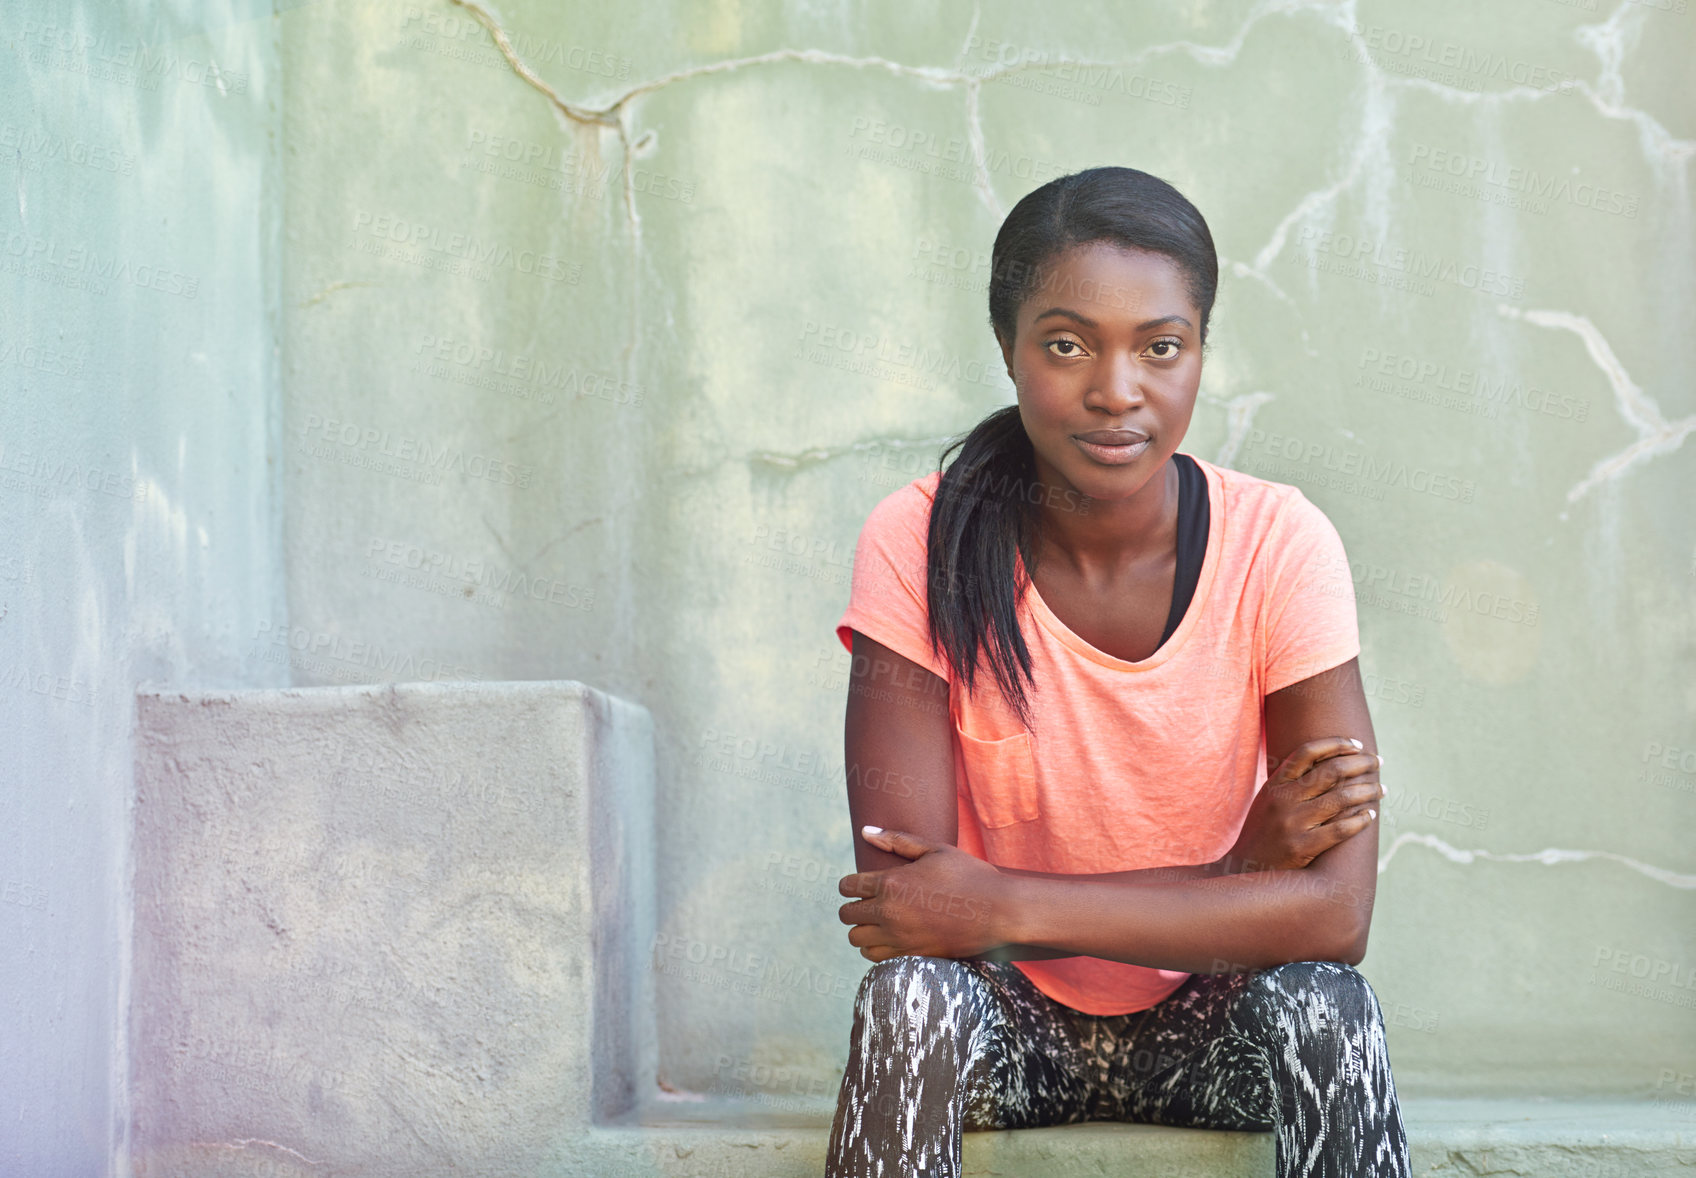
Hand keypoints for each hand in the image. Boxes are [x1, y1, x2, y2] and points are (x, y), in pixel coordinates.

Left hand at [837, 827, 1008, 962]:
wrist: (998, 913)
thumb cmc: (970, 876)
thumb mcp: (935, 850)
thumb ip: (897, 841)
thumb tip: (865, 831)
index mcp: (891, 882)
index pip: (847, 886)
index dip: (850, 885)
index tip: (861, 885)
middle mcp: (888, 912)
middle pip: (846, 915)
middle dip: (854, 907)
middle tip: (871, 903)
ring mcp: (899, 938)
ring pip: (857, 940)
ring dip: (864, 930)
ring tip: (880, 922)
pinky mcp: (911, 956)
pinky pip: (875, 957)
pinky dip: (876, 948)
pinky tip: (892, 938)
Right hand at [1224, 737, 1381, 871]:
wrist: (1244, 870)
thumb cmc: (1262, 833)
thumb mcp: (1268, 801)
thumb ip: (1291, 782)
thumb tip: (1329, 763)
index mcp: (1275, 784)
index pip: (1307, 752)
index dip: (1336, 744)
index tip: (1357, 746)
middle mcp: (1283, 800)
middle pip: (1330, 771)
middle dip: (1361, 763)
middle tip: (1378, 762)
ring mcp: (1292, 824)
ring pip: (1341, 798)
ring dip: (1367, 790)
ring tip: (1382, 789)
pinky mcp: (1302, 847)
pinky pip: (1340, 829)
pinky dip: (1360, 820)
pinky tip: (1370, 816)